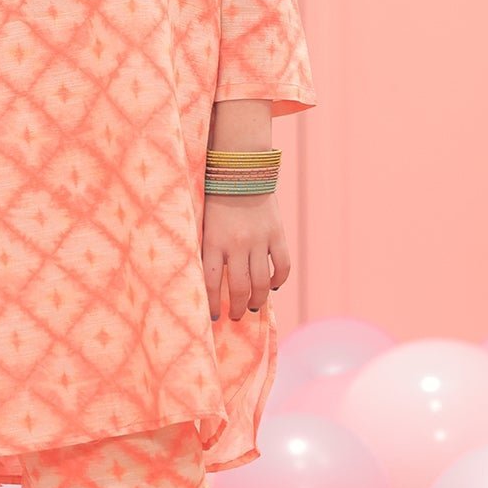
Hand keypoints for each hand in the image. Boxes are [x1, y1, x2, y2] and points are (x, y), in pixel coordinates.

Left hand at [201, 192, 288, 321]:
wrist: (242, 169)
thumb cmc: (216, 198)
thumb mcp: (204, 224)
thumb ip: (208, 249)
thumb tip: (211, 282)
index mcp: (214, 241)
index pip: (211, 283)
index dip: (212, 304)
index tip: (213, 317)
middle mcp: (237, 244)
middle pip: (239, 288)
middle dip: (236, 307)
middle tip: (235, 315)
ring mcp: (259, 240)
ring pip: (262, 282)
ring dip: (257, 299)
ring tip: (252, 306)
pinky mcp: (277, 234)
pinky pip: (282, 265)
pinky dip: (279, 280)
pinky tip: (273, 286)